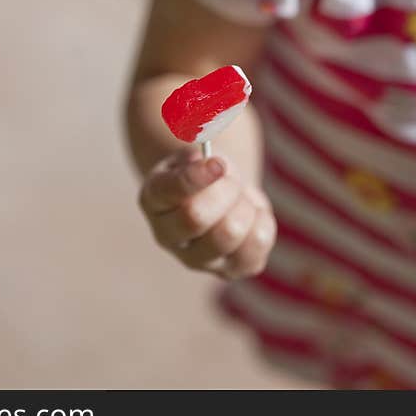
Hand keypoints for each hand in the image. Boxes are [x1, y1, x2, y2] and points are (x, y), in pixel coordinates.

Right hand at [138, 148, 276, 279]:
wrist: (222, 193)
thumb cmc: (206, 168)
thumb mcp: (199, 148)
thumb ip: (202, 145)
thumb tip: (216, 164)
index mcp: (154, 199)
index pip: (168, 191)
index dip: (197, 176)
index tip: (219, 163)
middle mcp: (168, 236)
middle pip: (195, 217)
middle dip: (224, 190)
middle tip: (231, 179)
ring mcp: (198, 259)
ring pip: (229, 234)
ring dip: (243, 207)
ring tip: (240, 198)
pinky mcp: (232, 270)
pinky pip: (257, 246)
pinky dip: (262, 221)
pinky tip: (251, 215)